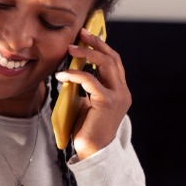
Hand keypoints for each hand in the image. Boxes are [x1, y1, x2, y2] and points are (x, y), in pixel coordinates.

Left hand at [56, 27, 130, 159]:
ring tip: (70, 49)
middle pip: (112, 58)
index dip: (102, 46)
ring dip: (87, 53)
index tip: (87, 35)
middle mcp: (123, 91)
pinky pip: (90, 80)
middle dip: (96, 43)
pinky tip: (61, 76)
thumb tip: (73, 69)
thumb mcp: (88, 102)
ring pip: (106, 63)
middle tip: (81, 33)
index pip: (114, 61)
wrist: (93, 151)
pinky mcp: (107, 102)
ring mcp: (118, 96)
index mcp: (120, 90)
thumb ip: (87, 87)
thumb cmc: (87, 129)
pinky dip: (74, 74)